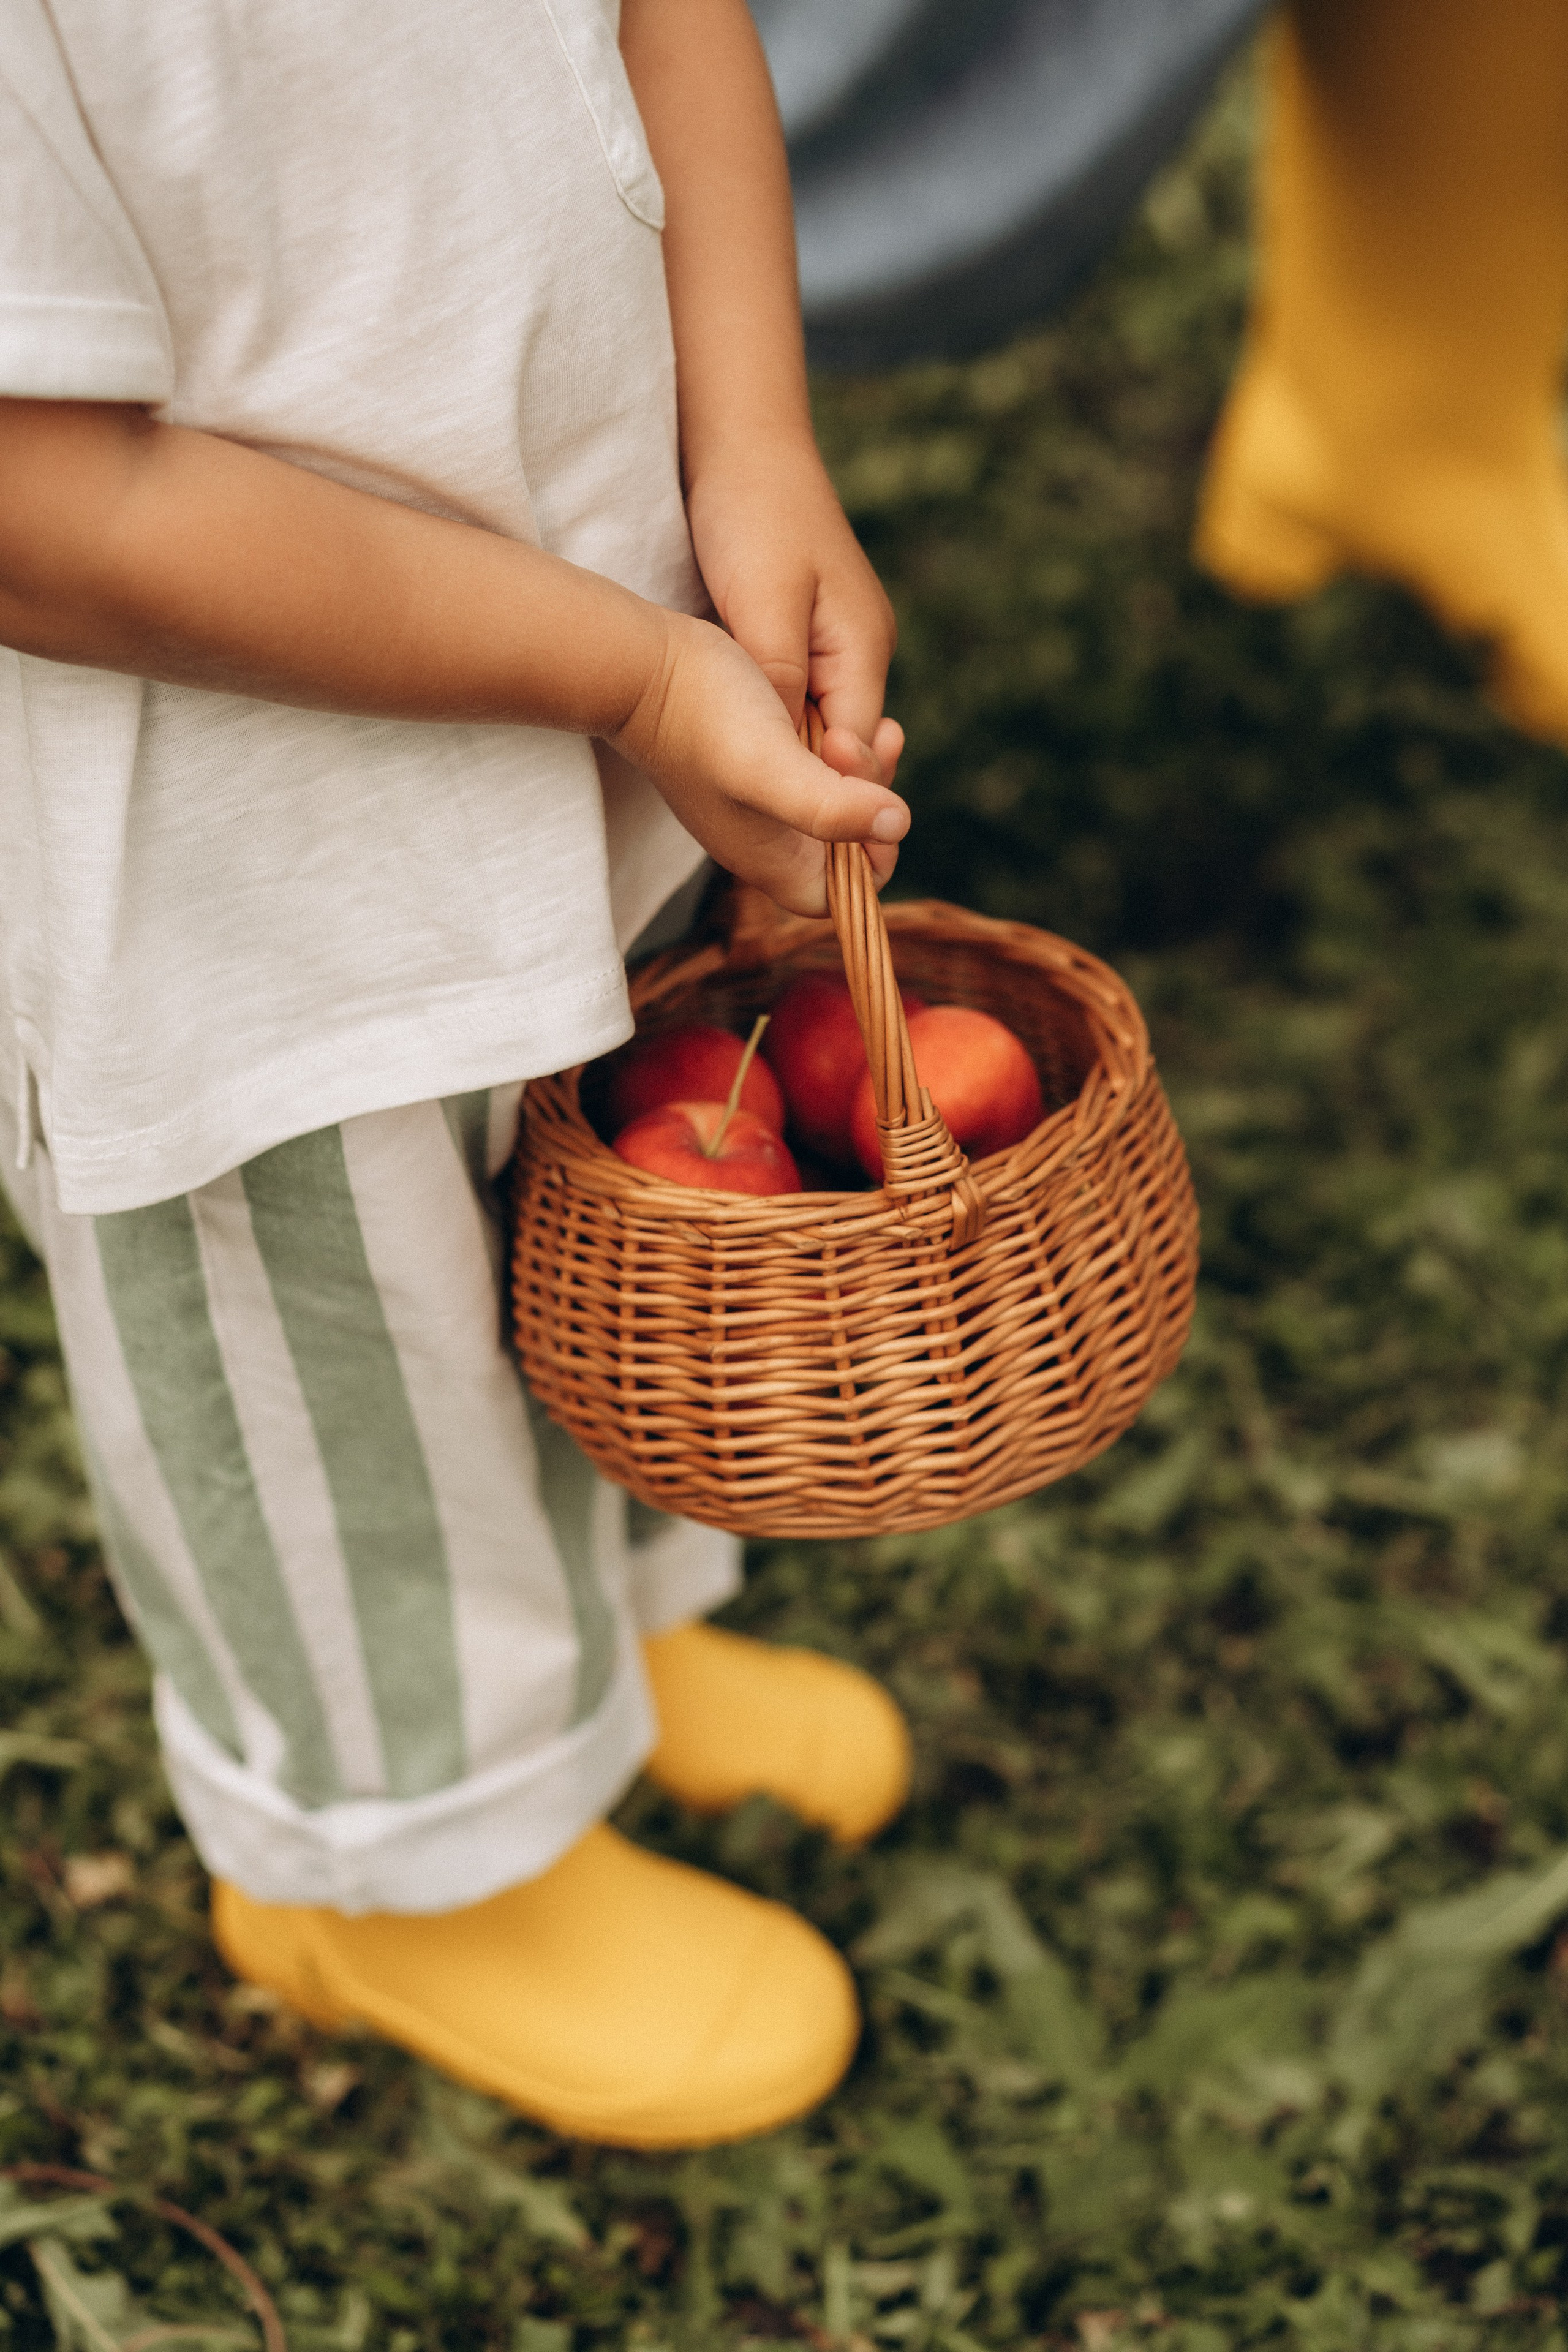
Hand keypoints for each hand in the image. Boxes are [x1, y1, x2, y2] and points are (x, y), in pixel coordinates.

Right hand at [611, 607, 909, 915]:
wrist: (640, 666)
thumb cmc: (703, 715)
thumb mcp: (773, 764)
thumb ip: (830, 805)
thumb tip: (897, 823)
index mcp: (769, 859)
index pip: (838, 898)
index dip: (871, 863)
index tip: (876, 804)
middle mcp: (761, 840)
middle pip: (840, 846)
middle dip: (867, 797)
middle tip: (852, 740)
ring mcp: (751, 803)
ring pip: (827, 802)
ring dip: (855, 767)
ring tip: (854, 722)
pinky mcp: (745, 766)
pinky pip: (806, 770)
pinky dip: (830, 746)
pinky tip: (833, 712)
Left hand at [684, 434, 905, 811]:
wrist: (742, 438)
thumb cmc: (751, 515)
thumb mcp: (763, 608)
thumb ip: (782, 684)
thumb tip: (807, 758)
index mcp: (864, 648)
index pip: (857, 750)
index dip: (826, 793)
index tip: (791, 831)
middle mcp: (862, 649)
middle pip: (841, 744)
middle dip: (808, 780)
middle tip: (761, 824)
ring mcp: (838, 638)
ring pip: (816, 721)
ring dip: (786, 751)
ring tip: (746, 791)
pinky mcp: (807, 627)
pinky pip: (798, 694)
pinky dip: (774, 718)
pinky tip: (738, 737)